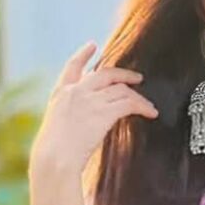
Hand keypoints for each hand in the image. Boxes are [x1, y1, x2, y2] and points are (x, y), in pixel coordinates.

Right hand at [29, 41, 158, 179]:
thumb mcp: (57, 126)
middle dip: (124, 74)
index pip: (72, 66)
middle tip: (137, 77)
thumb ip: (71, 115)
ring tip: (148, 104)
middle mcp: (75, 92)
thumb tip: (85, 119)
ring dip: (138, 97)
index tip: (93, 45)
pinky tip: (151, 113)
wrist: (54, 159)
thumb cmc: (53, 153)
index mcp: (60, 94)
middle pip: (105, 73)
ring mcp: (90, 100)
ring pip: (121, 90)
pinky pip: (129, 104)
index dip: (84, 54)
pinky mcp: (104, 112)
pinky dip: (143, 107)